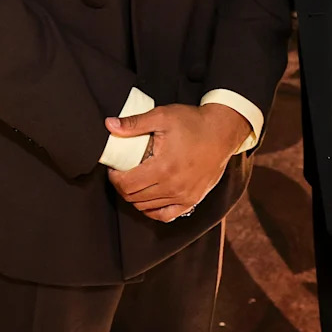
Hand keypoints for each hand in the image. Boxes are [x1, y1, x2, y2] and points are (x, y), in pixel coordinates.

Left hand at [106, 103, 250, 222]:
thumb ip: (135, 123)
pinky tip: (149, 199)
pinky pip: (166, 215)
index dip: (114, 178)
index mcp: (163, 167)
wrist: (222, 132)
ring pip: (147, 207)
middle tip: (122, 172)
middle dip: (123, 186)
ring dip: (136, 197)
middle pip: (134, 198)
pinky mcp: (192, 200)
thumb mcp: (162, 116)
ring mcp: (183, 196)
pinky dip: (153, 210)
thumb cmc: (193, 122)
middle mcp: (173, 186)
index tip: (114, 168)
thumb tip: (110, 125)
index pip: (127, 184)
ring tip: (135, 180)